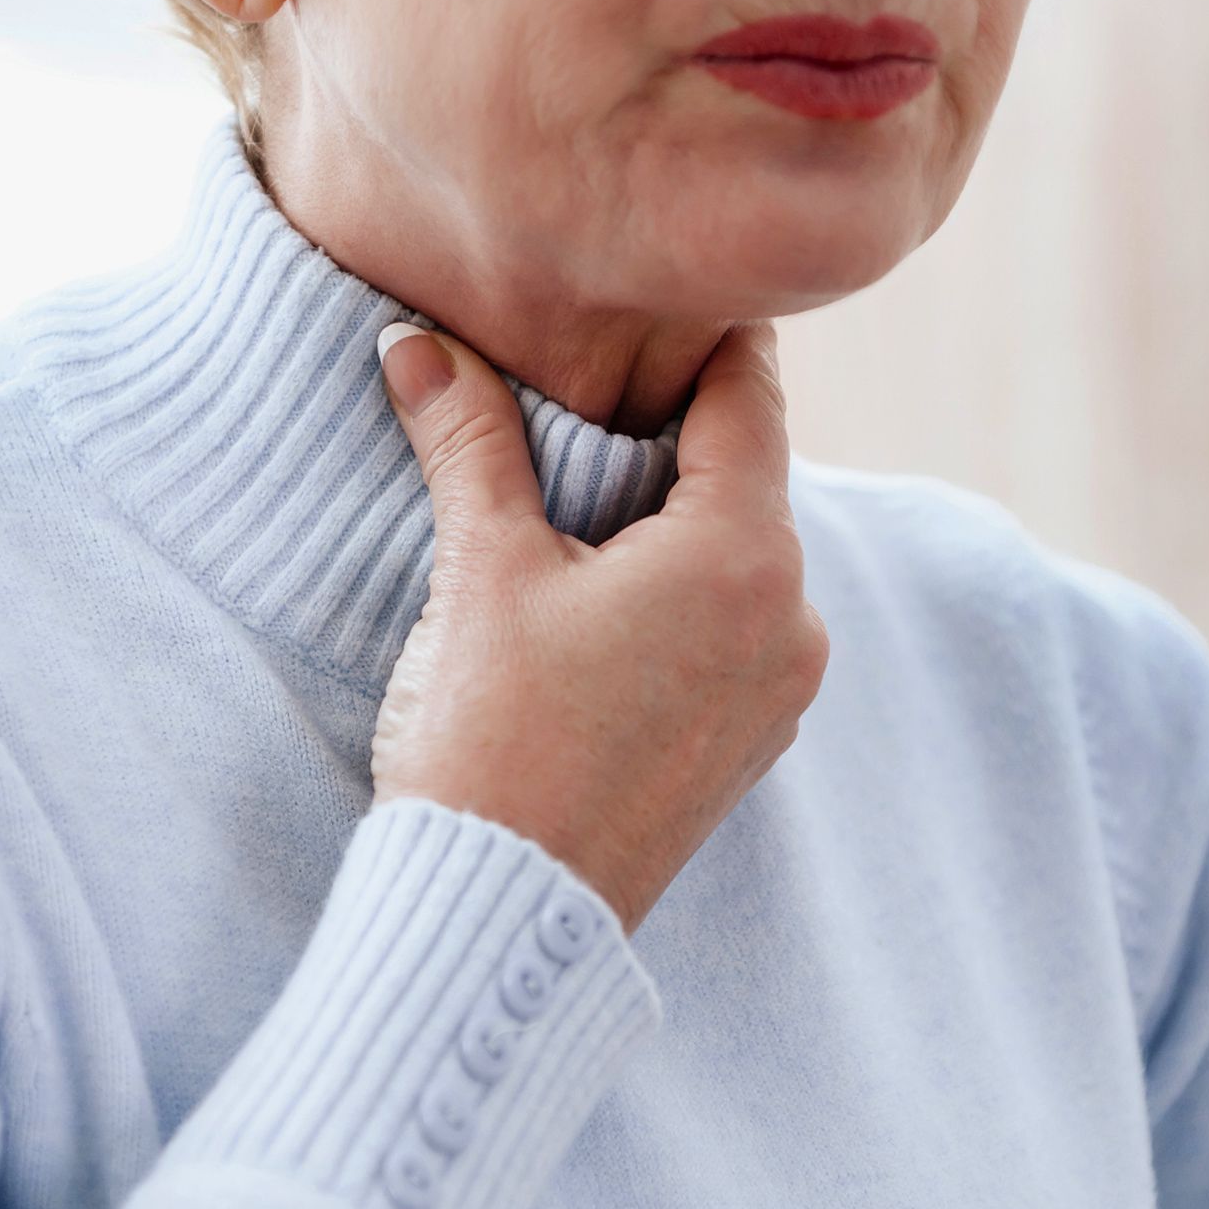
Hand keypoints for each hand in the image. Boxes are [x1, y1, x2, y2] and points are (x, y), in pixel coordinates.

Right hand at [369, 321, 828, 933]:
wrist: (504, 916)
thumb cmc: (492, 741)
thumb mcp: (482, 573)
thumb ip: (469, 443)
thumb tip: (417, 343)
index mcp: (745, 556)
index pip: (749, 395)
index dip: (706, 333)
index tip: (670, 292)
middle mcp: (791, 619)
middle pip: (745, 478)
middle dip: (671, 435)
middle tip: (593, 393)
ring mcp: (780, 691)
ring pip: (741, 558)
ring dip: (675, 523)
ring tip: (582, 513)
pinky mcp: (750, 744)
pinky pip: (736, 631)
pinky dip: (684, 597)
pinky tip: (604, 609)